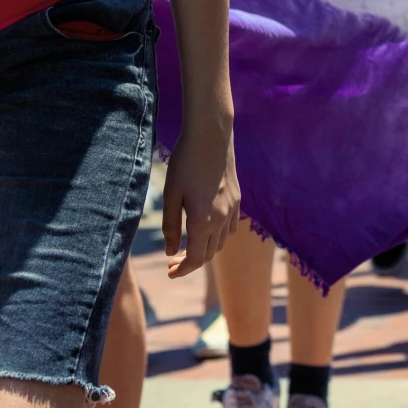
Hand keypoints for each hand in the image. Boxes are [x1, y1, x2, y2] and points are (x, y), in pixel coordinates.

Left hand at [159, 111, 237, 277]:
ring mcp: (233, 209)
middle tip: (173, 260)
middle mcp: (221, 219)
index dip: (182, 269)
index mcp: (202, 221)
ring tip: (188, 245)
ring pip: (221, 242)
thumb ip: (171, 226)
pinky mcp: (237, 198)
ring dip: (205, 250)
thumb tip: (171, 251)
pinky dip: (218, 236)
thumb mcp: (171, 195)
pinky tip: (206, 227)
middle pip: (209, 254)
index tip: (170, 272)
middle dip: (191, 262)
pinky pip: (230, 227)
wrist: (211, 135)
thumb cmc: (185, 162)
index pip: (195, 259)